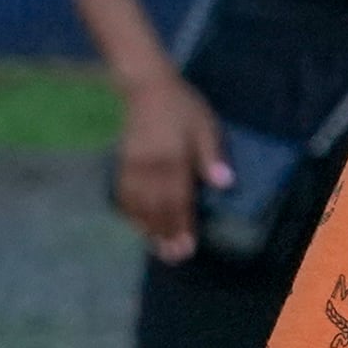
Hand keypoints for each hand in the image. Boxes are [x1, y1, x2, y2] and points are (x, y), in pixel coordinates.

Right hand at [112, 71, 231, 263]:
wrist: (147, 89)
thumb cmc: (183, 108)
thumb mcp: (205, 126)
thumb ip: (212, 156)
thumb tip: (225, 184)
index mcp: (173, 159)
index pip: (179, 200)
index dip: (183, 225)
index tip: (188, 248)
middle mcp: (150, 168)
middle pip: (157, 208)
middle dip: (166, 234)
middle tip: (174, 258)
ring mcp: (132, 167)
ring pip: (138, 205)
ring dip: (148, 229)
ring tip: (157, 249)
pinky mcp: (122, 165)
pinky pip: (123, 195)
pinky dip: (130, 213)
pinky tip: (137, 225)